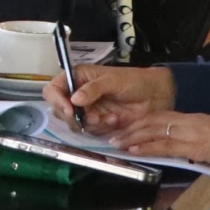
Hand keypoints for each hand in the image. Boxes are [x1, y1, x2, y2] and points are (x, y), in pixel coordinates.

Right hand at [44, 64, 174, 133]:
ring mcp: (87, 110)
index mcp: (78, 78)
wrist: (155, 96)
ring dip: (91, 123)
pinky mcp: (97, 123)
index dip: (56, 100)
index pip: (54, 89)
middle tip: (92, 117)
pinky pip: (90, 131)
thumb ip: (93, 89)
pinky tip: (115, 120)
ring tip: (109, 117)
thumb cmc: (135, 81)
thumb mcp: (113, 80)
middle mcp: (78, 94)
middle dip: (75, 116)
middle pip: (60, 110)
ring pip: (75, 123)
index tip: (69, 110)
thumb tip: (75, 99)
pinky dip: (102, 127)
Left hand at [99, 110, 209, 166]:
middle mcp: (188, 122)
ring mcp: (191, 132)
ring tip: (115, 143)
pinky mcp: (195, 145)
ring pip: (154, 131)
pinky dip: (147, 147)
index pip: (159, 117)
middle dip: (130, 128)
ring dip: (132, 138)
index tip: (123, 127)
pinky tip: (134, 150)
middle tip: (111, 135)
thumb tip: (186, 152)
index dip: (139, 122)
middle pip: (152, 121)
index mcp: (192, 119)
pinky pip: (166, 145)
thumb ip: (197, 142)